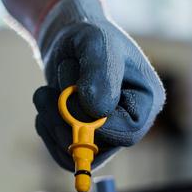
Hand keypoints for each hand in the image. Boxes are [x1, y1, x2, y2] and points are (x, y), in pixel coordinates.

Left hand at [33, 0, 164, 171]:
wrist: (69, 42)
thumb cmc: (88, 37)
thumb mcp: (95, 42)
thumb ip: (100, 72)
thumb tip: (97, 111)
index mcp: (147, 101)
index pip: (128, 133)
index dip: (96, 123)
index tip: (73, 92)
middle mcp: (130, 123)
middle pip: (99, 146)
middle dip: (66, 119)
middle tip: (47, 90)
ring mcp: (106, 136)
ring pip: (76, 153)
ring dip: (51, 123)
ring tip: (44, 92)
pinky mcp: (84, 141)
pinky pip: (62, 155)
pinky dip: (46, 130)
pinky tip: (44, 106)